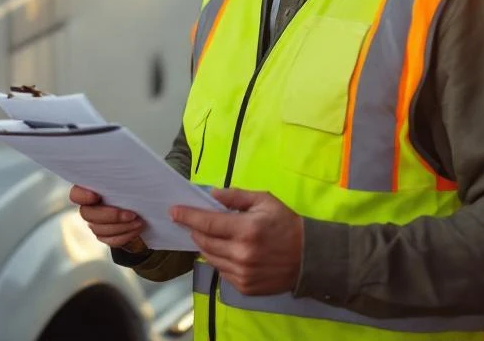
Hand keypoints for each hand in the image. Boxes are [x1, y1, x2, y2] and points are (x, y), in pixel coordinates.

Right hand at [69, 185, 146, 251]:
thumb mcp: (128, 182)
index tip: (96, 196)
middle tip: (131, 214)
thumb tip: (128, 175)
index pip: (76, 194)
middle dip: (111, 216)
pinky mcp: (104, 235)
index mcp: (90, 189)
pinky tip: (137, 228)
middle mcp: (89, 207)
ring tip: (139, 221)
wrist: (142, 208)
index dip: (82, 196)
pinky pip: (110, 240)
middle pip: (87, 215)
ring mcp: (94, 222)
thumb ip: (121, 180)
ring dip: (122, 227)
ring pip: (99, 230)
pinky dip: (125, 235)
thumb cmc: (134, 189)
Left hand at [171, 188, 301, 294]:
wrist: (309, 257)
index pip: (207, 223)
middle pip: (204, 242)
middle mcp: (242, 254)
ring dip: (204, 246)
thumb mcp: (265, 201)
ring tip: (204, 235)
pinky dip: (218, 260)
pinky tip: (223, 251)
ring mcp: (243, 273)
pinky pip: (222, 272)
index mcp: (246, 229)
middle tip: (188, 222)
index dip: (188, 216)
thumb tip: (213, 194)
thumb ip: (237, 196)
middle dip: (193, 230)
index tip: (174, 211)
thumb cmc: (286, 224)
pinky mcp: (245, 287)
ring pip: (211, 258)